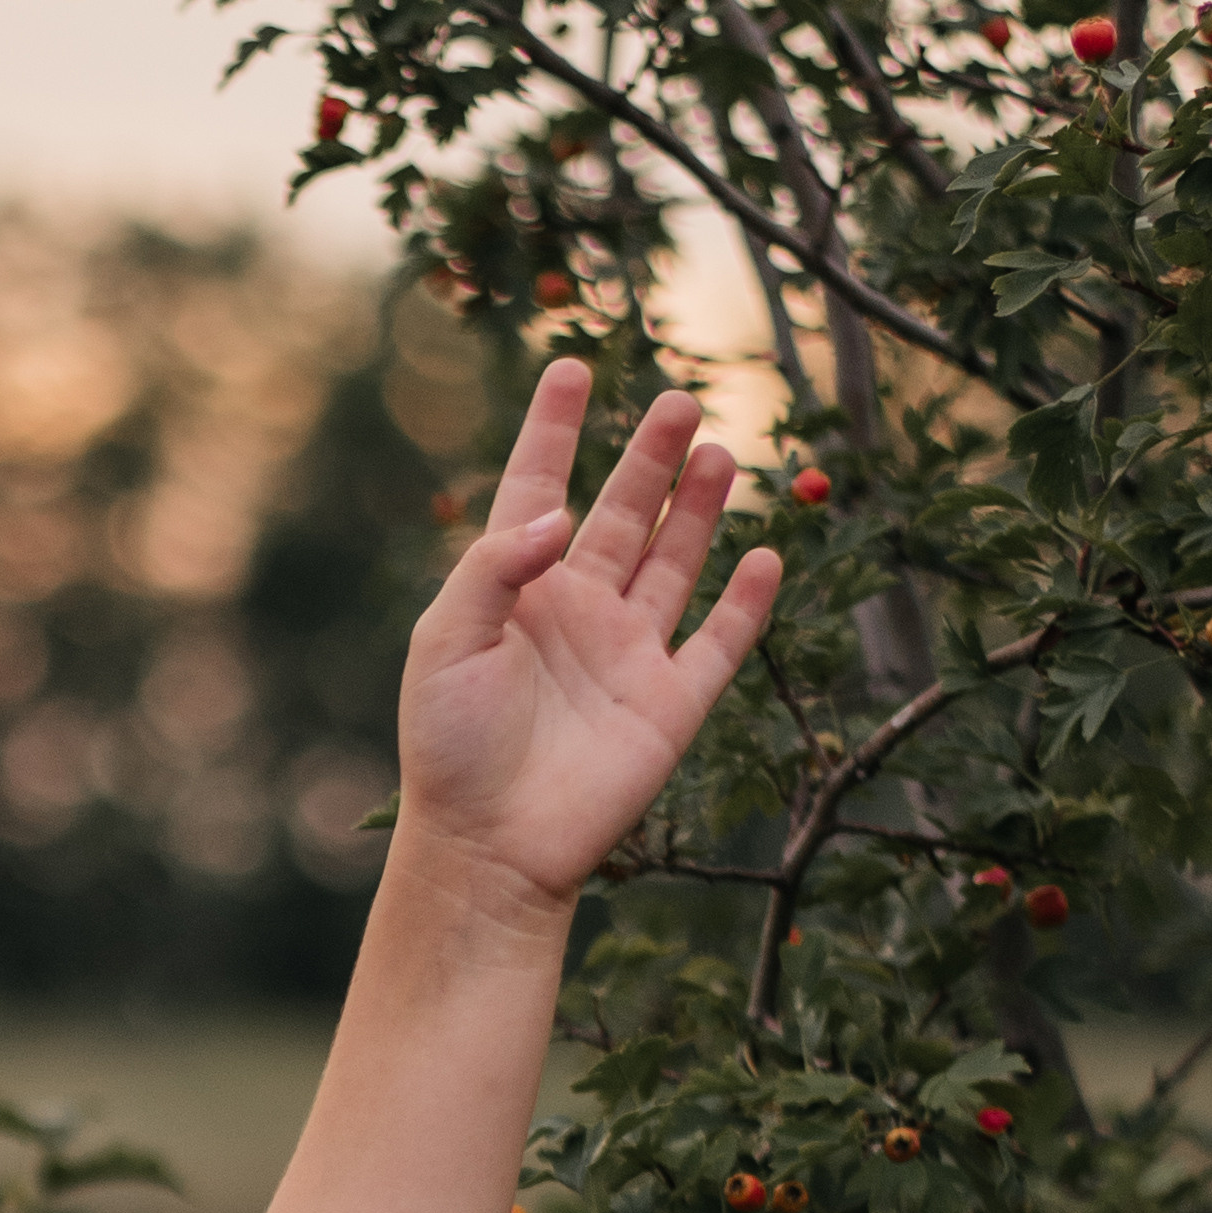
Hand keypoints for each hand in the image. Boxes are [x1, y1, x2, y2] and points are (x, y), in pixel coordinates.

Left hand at [393, 363, 781, 927]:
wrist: (488, 847)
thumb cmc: (449, 746)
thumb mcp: (445, 642)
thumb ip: (493, 567)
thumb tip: (561, 514)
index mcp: (517, 591)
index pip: (537, 489)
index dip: (554, 429)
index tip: (571, 365)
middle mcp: (578, 611)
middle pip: (625, 514)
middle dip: (650, 456)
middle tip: (679, 400)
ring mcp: (629, 654)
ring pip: (676, 562)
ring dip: (698, 509)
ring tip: (718, 451)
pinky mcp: (670, 704)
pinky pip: (719, 641)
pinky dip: (748, 601)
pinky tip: (766, 553)